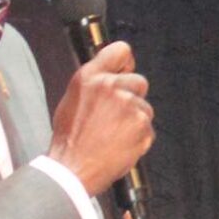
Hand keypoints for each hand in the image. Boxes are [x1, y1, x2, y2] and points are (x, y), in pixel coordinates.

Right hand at [47, 40, 153, 194]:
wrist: (73, 168)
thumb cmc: (70, 139)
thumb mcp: (73, 99)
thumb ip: (94, 83)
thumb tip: (111, 75)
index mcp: (90, 77)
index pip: (121, 50)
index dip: (126, 63)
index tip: (125, 71)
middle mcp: (111, 86)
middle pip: (140, 81)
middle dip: (133, 97)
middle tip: (116, 116)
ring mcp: (129, 105)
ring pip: (145, 108)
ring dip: (135, 120)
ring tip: (113, 135)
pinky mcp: (142, 125)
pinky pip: (148, 129)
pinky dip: (139, 138)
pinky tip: (120, 145)